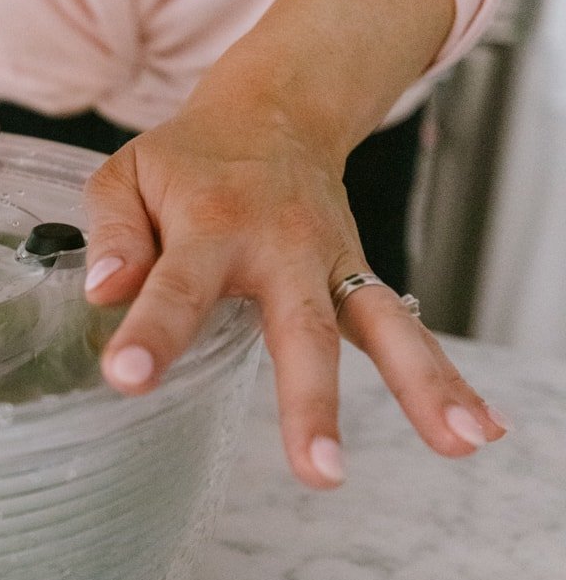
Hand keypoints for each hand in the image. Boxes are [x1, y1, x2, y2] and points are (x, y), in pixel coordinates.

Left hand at [82, 105, 506, 488]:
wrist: (271, 110)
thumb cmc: (188, 159)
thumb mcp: (127, 176)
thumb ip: (113, 234)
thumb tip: (103, 292)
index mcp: (210, 223)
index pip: (176, 285)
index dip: (151, 330)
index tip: (128, 376)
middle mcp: (282, 247)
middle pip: (301, 327)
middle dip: (311, 401)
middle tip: (319, 470)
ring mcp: (331, 263)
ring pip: (380, 327)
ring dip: (420, 387)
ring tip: (455, 445)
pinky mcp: (357, 277)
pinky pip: (404, 329)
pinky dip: (445, 377)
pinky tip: (476, 429)